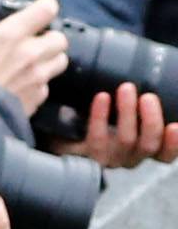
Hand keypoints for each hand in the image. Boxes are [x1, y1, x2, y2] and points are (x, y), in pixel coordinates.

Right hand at [0, 0, 68, 116]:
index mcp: (13, 34)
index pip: (48, 8)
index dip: (45, 6)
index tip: (38, 10)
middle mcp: (32, 53)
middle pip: (60, 38)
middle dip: (50, 38)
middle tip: (35, 43)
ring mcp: (37, 78)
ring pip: (60, 61)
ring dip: (50, 60)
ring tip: (35, 64)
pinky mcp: (36, 99)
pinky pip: (47, 87)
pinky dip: (39, 85)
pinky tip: (24, 86)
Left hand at [59, 82, 177, 168]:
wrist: (61, 127)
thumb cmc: (102, 113)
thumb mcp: (128, 108)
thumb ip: (140, 99)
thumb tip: (155, 70)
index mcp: (144, 148)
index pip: (165, 154)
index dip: (173, 143)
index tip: (175, 126)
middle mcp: (129, 157)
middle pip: (148, 145)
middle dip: (151, 120)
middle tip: (147, 96)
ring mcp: (106, 158)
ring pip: (125, 141)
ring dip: (128, 114)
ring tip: (126, 88)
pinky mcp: (84, 154)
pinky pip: (96, 139)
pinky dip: (100, 117)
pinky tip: (102, 97)